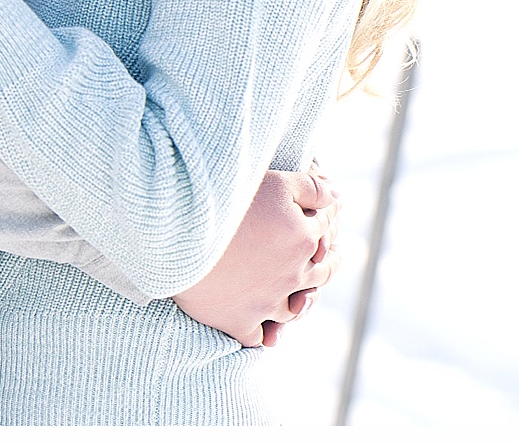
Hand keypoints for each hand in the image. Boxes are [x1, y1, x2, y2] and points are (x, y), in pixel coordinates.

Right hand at [173, 166, 340, 347]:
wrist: (178, 228)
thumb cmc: (226, 200)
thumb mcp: (274, 182)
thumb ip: (312, 188)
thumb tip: (339, 198)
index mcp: (304, 239)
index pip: (325, 230)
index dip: (325, 221)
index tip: (322, 216)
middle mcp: (293, 275)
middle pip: (319, 273)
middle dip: (326, 263)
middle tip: (328, 256)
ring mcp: (268, 303)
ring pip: (294, 310)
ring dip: (300, 302)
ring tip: (299, 293)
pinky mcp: (239, 322)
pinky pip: (259, 337)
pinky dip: (264, 334)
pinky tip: (265, 329)